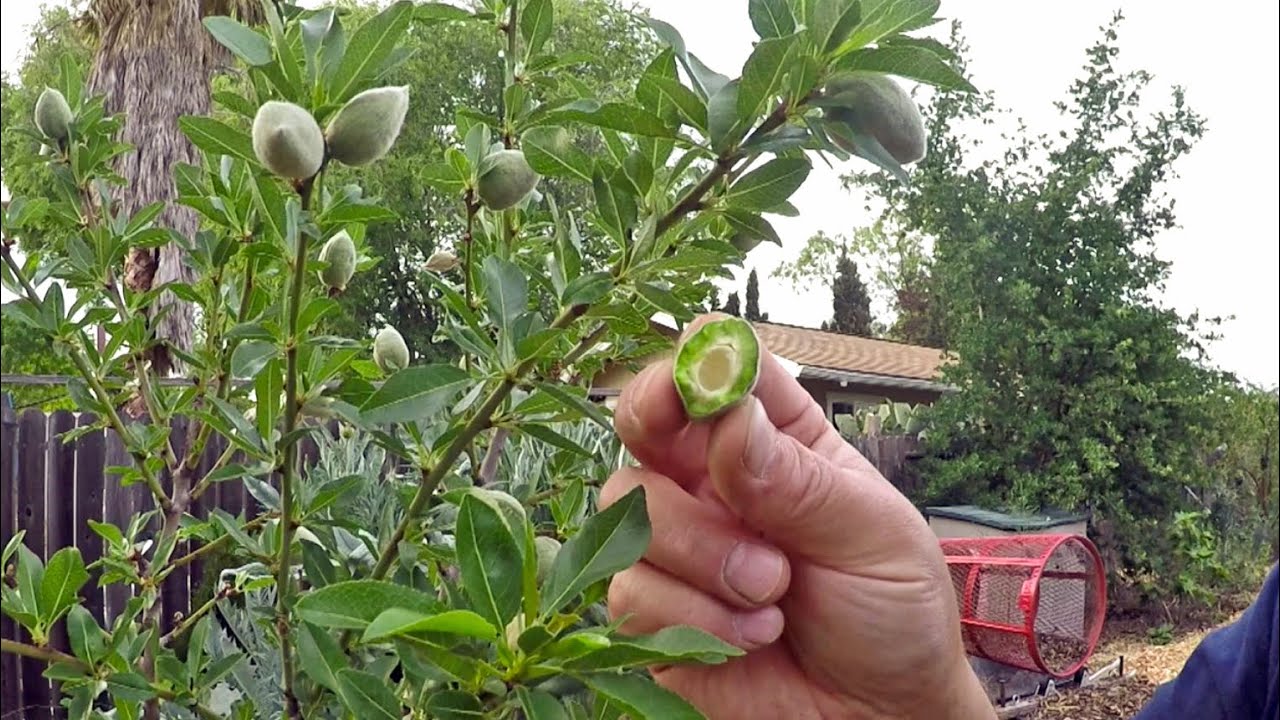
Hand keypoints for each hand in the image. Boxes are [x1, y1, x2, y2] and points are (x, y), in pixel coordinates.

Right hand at [599, 314, 994, 719]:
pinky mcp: (654, 612)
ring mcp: (680, 545)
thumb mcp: (871, 537)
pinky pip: (630, 589)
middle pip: (644, 418)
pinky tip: (751, 634)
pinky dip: (693, 615)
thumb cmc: (892, 613)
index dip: (702, 359)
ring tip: (773, 591)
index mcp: (775, 444)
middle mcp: (714, 483)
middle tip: (695, 452)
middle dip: (653, 419)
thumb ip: (798, 481)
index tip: (702, 367)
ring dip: (702, 552)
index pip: (723, 374)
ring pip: (630, 506)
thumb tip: (729, 419)